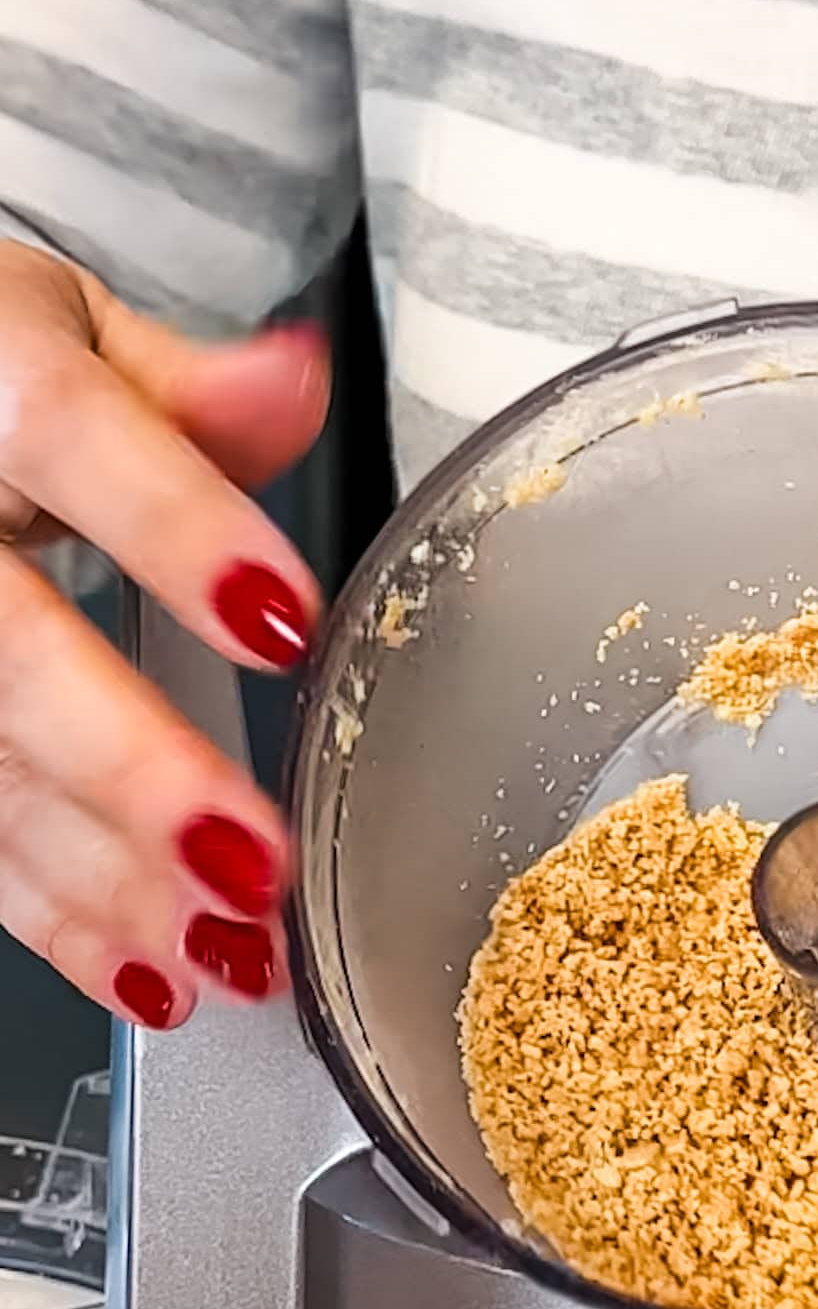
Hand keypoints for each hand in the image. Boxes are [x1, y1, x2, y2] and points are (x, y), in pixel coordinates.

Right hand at [0, 240, 328, 1024]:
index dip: (174, 532)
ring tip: (219, 954)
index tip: (281, 623)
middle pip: (3, 646)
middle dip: (129, 769)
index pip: (69, 434)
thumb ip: (191, 390)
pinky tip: (140, 971)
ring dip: (100, 880)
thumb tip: (297, 377)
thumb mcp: (71, 337)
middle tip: (248, 860)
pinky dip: (54, 916)